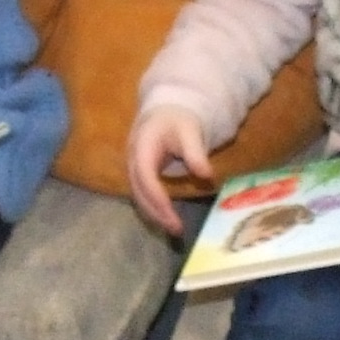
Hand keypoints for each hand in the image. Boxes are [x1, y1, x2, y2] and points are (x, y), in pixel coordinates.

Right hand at [126, 104, 214, 237]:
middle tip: (176, 229)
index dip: (156, 196)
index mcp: (142, 145)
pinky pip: (142, 194)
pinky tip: (167, 218)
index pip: (145, 175)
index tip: (171, 214)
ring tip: (173, 228)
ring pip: (138, 195)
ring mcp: (132, 167)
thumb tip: (207, 175)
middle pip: (138, 190)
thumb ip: (196, 153)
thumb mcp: (190, 131)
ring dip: (153, 214)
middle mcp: (132, 158)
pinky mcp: (138, 174)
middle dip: (155, 211)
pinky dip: (153, 208)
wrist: (165, 111)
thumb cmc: (178, 119)